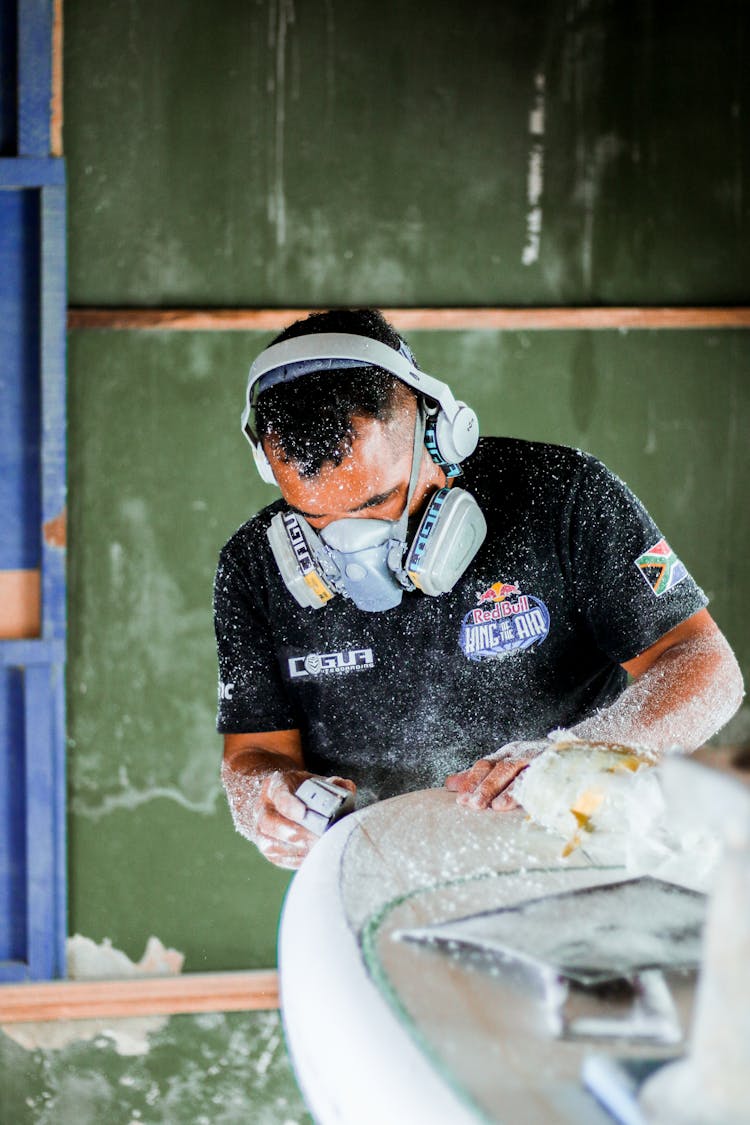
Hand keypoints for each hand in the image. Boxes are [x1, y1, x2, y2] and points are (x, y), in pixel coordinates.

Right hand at [238, 768, 355, 869]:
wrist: (278, 800)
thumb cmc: (302, 791)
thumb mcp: (314, 781)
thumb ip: (333, 784)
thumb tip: (346, 788)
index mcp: (275, 785)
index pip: (278, 794)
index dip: (289, 804)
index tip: (304, 813)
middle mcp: (263, 807)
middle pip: (270, 822)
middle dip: (298, 832)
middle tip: (321, 837)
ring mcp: (260, 829)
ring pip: (272, 844)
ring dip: (298, 849)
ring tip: (320, 848)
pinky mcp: (266, 848)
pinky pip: (278, 858)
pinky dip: (297, 859)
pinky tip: (314, 856)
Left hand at [444, 740, 548, 810]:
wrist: (577, 755)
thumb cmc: (536, 767)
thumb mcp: (508, 767)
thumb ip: (481, 776)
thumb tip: (450, 784)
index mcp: (508, 752)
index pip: (485, 764)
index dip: (472, 780)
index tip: (460, 799)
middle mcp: (522, 752)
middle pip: (499, 768)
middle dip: (485, 787)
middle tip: (472, 805)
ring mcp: (539, 757)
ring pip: (518, 772)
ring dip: (506, 790)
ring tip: (496, 807)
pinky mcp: (554, 766)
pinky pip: (541, 777)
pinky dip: (531, 790)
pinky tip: (524, 802)